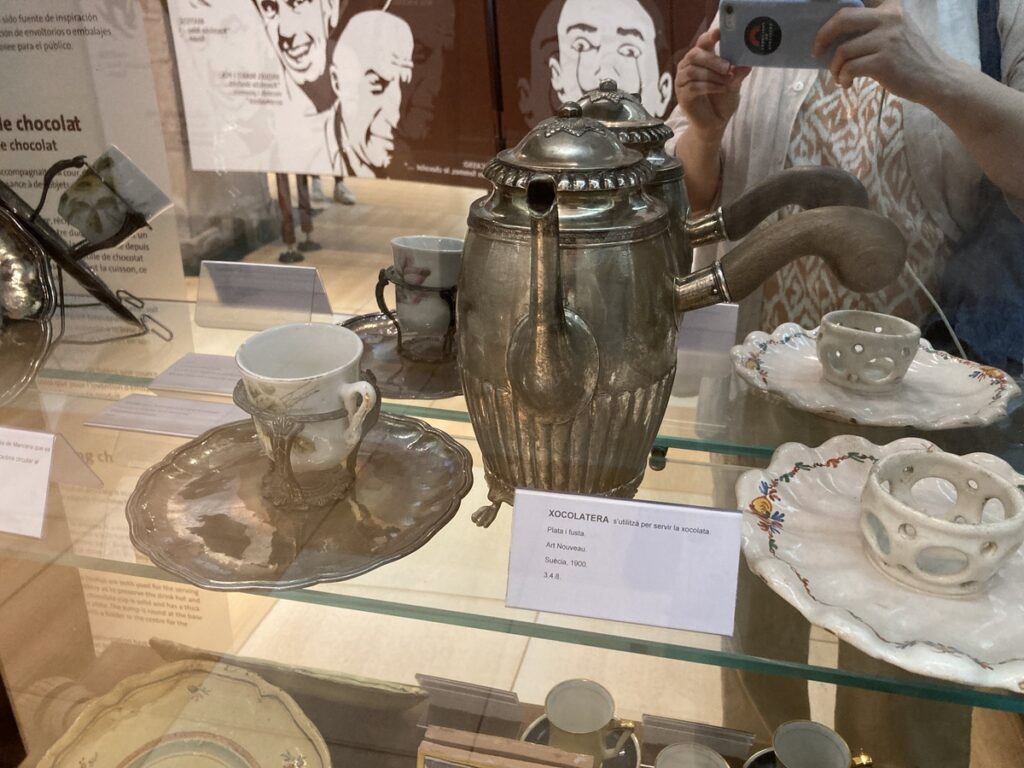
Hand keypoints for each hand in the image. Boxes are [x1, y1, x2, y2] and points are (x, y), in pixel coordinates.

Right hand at [675, 28, 750, 141]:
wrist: (715, 123)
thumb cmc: (722, 100)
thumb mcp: (734, 84)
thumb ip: (737, 74)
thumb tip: (747, 66)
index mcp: (700, 59)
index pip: (702, 42)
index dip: (709, 36)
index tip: (719, 32)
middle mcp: (688, 67)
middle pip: (694, 54)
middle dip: (713, 60)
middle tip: (728, 67)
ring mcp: (683, 81)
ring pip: (693, 71)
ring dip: (713, 75)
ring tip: (727, 82)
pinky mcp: (682, 96)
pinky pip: (694, 86)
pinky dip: (710, 87)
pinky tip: (722, 89)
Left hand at [814, 0, 952, 102]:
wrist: (936, 77)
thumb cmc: (910, 57)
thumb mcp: (896, 30)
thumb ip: (872, 24)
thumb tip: (831, 33)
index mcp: (890, 6)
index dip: (832, 1)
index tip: (812, 1)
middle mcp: (889, 18)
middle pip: (842, 18)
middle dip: (822, 36)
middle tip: (817, 51)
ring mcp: (888, 39)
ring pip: (843, 50)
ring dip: (835, 68)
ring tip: (840, 76)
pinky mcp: (884, 62)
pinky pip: (849, 68)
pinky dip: (842, 78)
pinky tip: (847, 83)